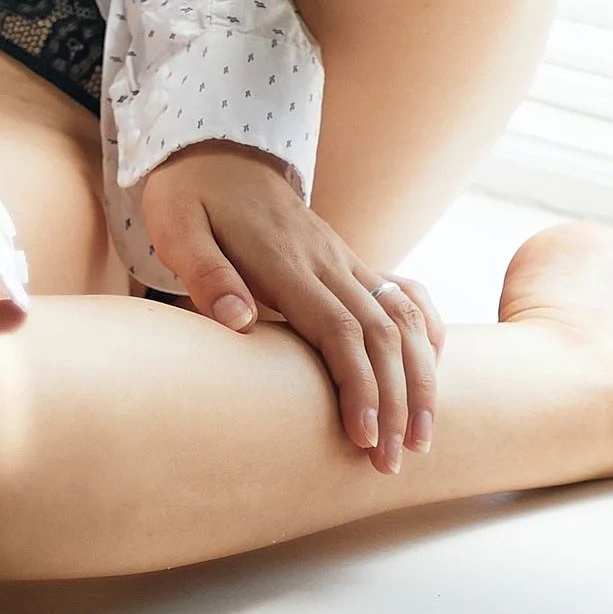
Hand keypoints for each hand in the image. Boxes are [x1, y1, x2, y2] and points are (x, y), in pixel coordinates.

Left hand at [140, 142, 442, 472]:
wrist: (216, 151)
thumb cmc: (190, 199)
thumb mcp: (179, 229)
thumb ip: (207, 273)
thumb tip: (239, 320)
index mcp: (287, 262)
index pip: (339, 329)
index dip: (358, 385)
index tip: (362, 437)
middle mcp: (328, 260)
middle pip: (382, 333)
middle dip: (396, 400)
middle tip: (392, 462)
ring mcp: (344, 258)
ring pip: (402, 317)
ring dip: (420, 377)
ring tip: (420, 437)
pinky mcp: (348, 260)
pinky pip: (403, 293)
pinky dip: (427, 330)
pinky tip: (433, 369)